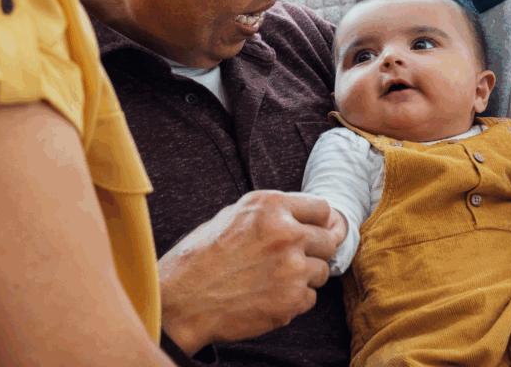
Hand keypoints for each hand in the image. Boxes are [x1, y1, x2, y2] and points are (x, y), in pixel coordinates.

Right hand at [158, 190, 338, 354]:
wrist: (180, 302)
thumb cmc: (200, 257)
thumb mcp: (233, 215)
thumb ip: (273, 212)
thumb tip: (306, 216)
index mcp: (271, 207)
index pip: (323, 209)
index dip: (319, 221)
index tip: (314, 230)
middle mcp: (287, 234)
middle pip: (329, 240)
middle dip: (315, 249)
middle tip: (293, 258)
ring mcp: (292, 269)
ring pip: (321, 271)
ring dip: (305, 275)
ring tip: (273, 278)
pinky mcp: (291, 300)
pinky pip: (310, 298)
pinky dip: (294, 299)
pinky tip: (268, 296)